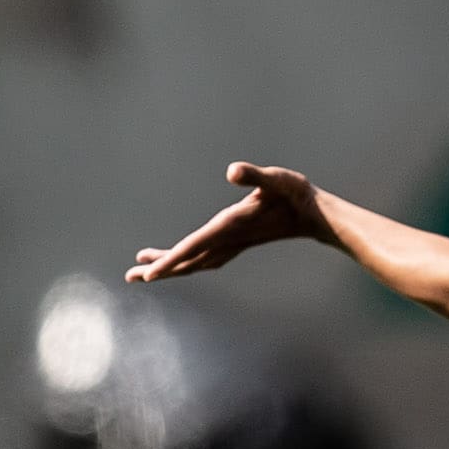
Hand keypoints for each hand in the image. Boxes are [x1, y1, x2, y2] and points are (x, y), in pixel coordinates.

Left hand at [126, 162, 331, 281]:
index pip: (194, 246)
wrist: (317, 216)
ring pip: (196, 262)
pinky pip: (206, 258)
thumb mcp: (277, 178)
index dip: (169, 260)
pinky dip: (189, 263)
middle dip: (160, 269)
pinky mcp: (238, 242)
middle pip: (189, 260)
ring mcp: (234, 243)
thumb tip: (233, 171)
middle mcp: (229, 239)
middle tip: (131, 277)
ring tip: (145, 272)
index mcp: (231, 225)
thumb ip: (254, 175)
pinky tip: (182, 262)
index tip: (148, 275)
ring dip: (171, 267)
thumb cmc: (296, 193)